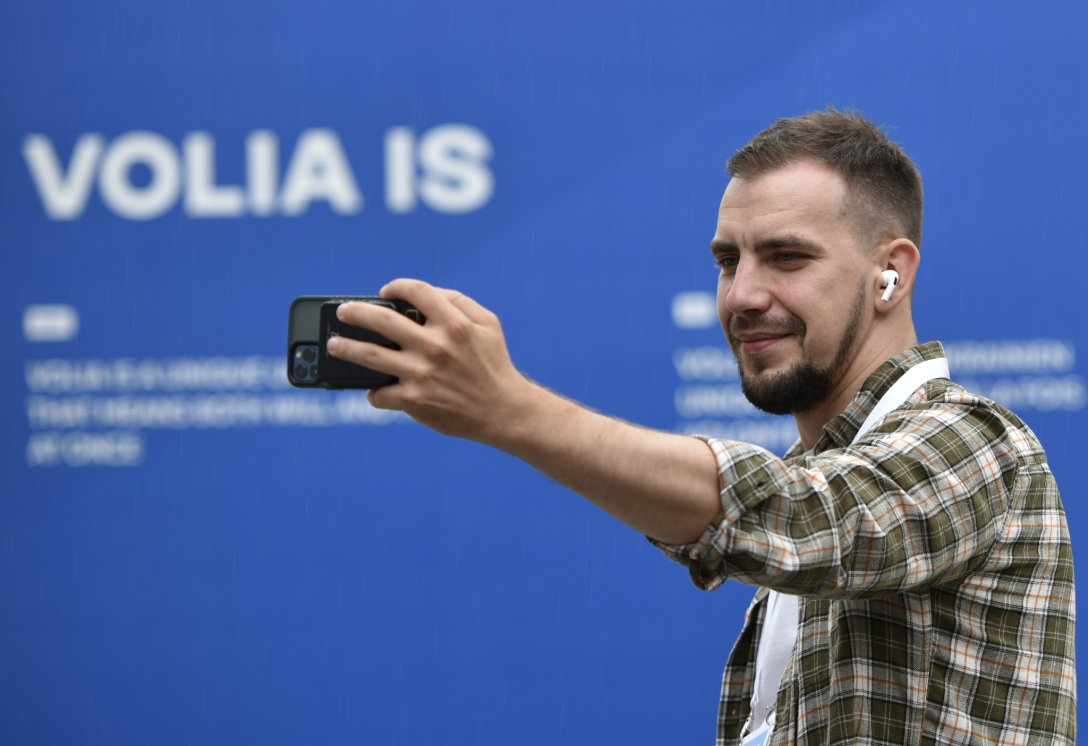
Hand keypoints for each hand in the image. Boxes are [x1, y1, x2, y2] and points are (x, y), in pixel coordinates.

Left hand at [326, 278, 530, 441]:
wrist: (503, 410)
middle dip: (355, 312)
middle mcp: (435, 347)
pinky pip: (380, 394)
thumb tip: (424, 294)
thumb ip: (458, 301)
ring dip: (345, 348)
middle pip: (382, 320)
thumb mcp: (487, 323)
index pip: (416, 291)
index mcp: (454, 323)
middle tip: (342, 312)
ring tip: (333, 345)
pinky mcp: (414, 401)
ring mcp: (421, 375)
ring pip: (369, 356)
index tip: (385, 292)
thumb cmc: (493, 363)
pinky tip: (372, 388)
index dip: (396, 287)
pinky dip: (373, 392)